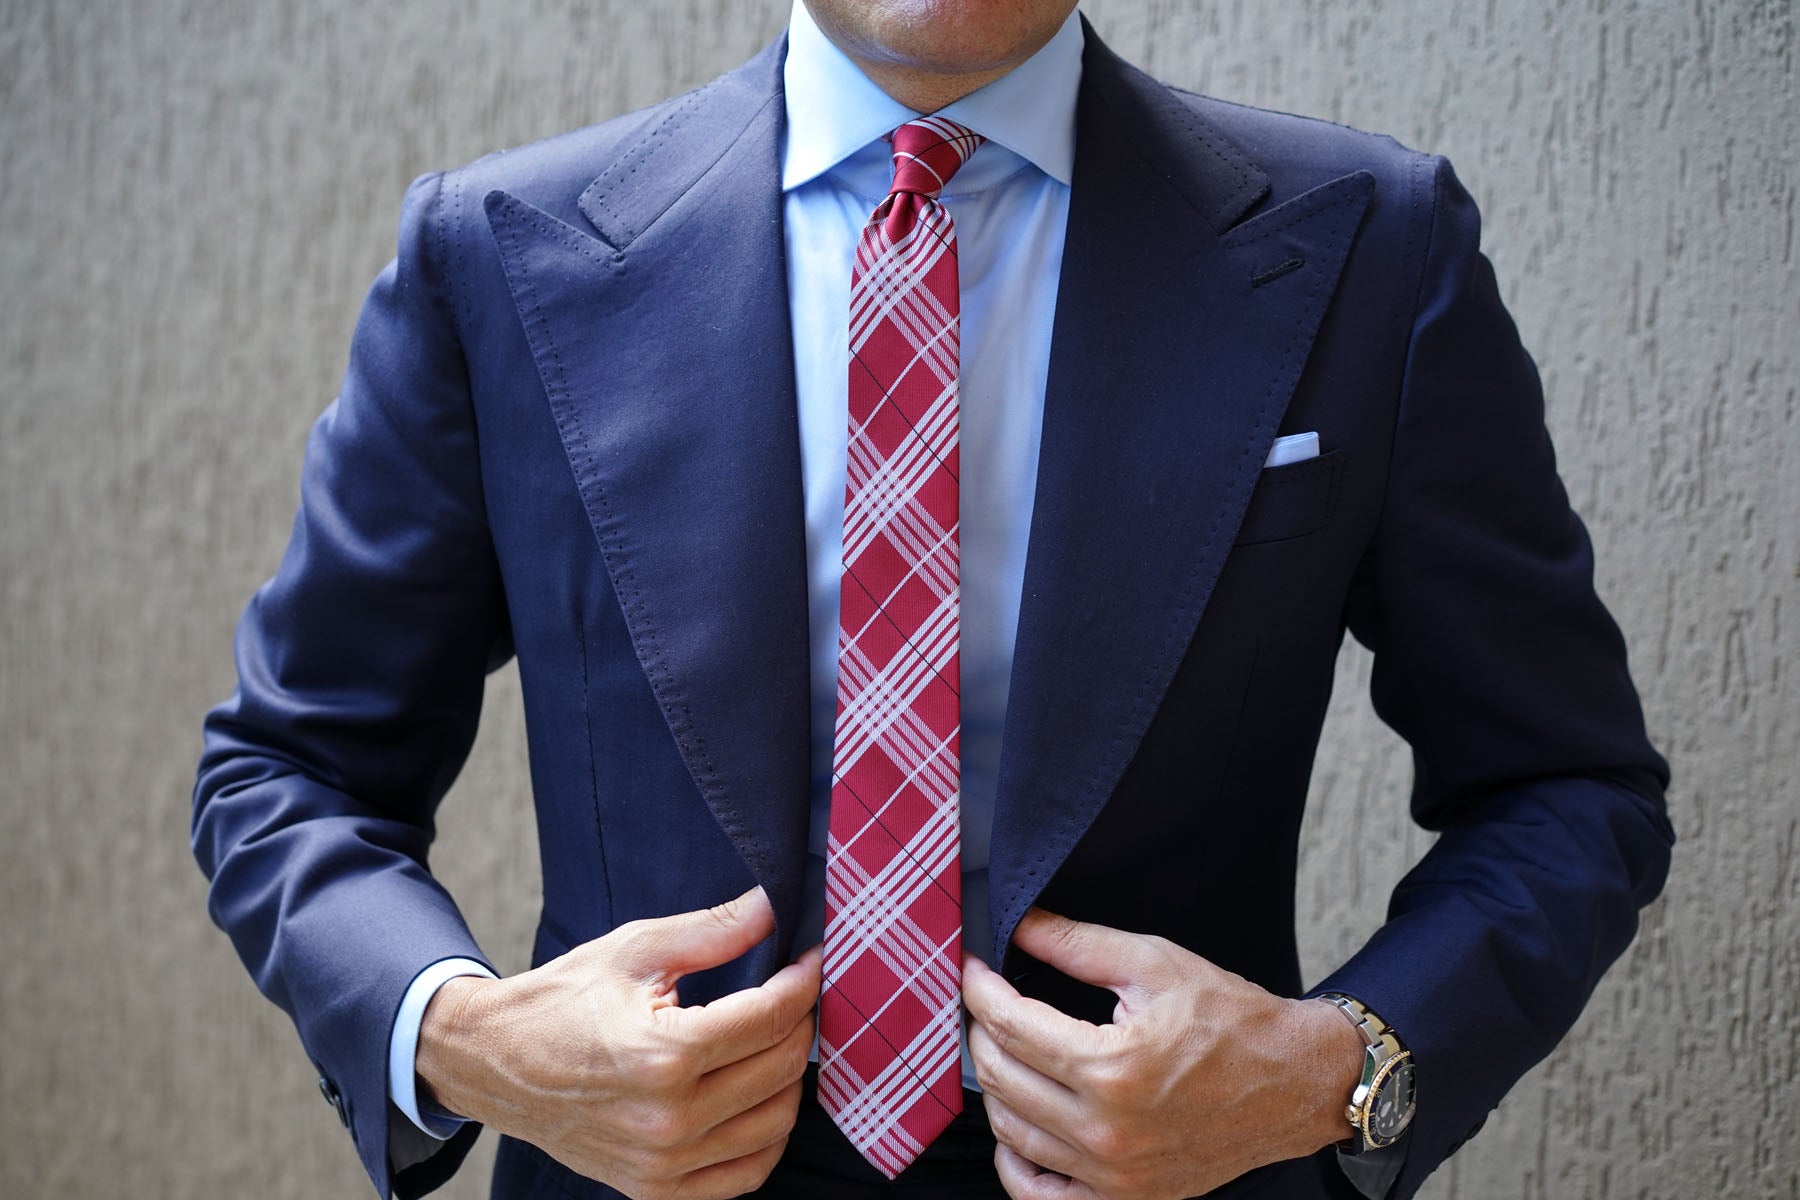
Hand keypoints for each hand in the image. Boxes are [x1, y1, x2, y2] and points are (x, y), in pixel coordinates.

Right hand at [416, 887, 821, 1199]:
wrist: (493, 1063)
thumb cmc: (564, 1000)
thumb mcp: (635, 950)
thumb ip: (713, 930)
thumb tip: (774, 907)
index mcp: (664, 1054)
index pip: (770, 1018)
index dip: (803, 980)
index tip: (813, 957)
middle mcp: (669, 1119)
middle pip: (781, 1068)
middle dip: (801, 1022)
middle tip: (794, 992)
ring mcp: (664, 1163)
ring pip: (775, 1124)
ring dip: (790, 1078)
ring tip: (776, 1040)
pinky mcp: (655, 1189)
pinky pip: (744, 1175)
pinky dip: (766, 1138)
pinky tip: (760, 1099)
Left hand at [963, 909, 1361, 1199]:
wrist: (1293, 1082)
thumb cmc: (1231, 1020)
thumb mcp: (1154, 963)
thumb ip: (1077, 944)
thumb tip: (1018, 925)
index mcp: (1113, 1068)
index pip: (1011, 1026)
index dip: (979, 988)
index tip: (971, 966)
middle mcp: (1108, 1131)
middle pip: (1001, 1078)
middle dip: (981, 1030)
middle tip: (986, 1002)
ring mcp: (1115, 1175)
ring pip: (1010, 1133)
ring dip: (994, 1085)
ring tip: (1005, 1049)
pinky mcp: (1126, 1198)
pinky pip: (1040, 1196)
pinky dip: (1015, 1163)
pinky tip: (1018, 1125)